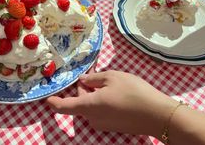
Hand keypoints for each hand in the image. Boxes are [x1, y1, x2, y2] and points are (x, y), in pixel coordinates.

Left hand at [46, 70, 176, 136]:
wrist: (156, 114)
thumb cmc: (132, 91)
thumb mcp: (112, 77)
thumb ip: (93, 78)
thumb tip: (83, 81)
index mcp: (88, 106)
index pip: (64, 107)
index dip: (54, 102)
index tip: (47, 99)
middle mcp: (92, 119)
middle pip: (80, 103)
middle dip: (83, 89)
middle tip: (94, 76)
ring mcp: (103, 125)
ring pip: (90, 107)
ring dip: (94, 95)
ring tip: (109, 83)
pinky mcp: (112, 127)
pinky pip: (100, 112)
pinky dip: (102, 102)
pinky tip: (116, 94)